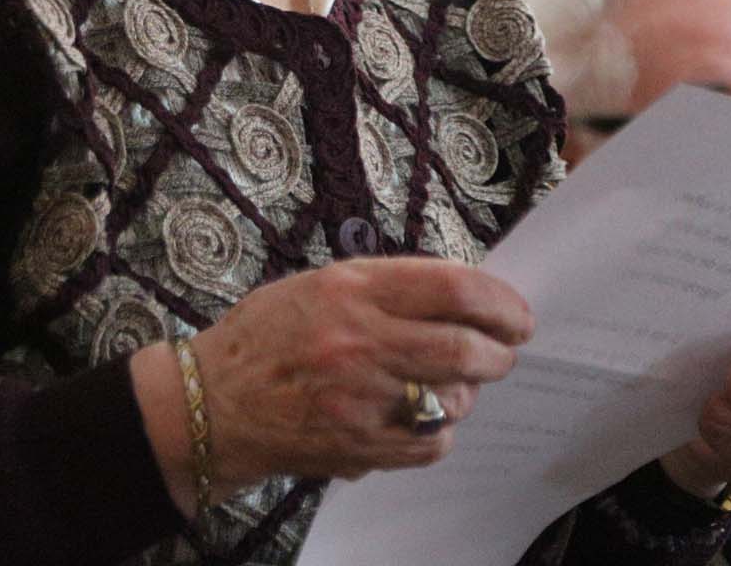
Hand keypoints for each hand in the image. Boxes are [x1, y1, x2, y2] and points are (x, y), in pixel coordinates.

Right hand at [185, 258, 532, 493]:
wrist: (214, 403)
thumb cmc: (266, 337)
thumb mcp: (321, 285)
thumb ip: (389, 288)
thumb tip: (462, 298)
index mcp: (351, 290)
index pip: (453, 288)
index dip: (500, 301)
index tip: (516, 313)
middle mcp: (359, 342)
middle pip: (466, 348)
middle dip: (500, 350)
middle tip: (503, 349)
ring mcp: (361, 399)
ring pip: (454, 397)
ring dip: (466, 390)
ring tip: (449, 382)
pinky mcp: (360, 445)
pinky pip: (432, 442)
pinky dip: (440, 429)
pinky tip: (421, 415)